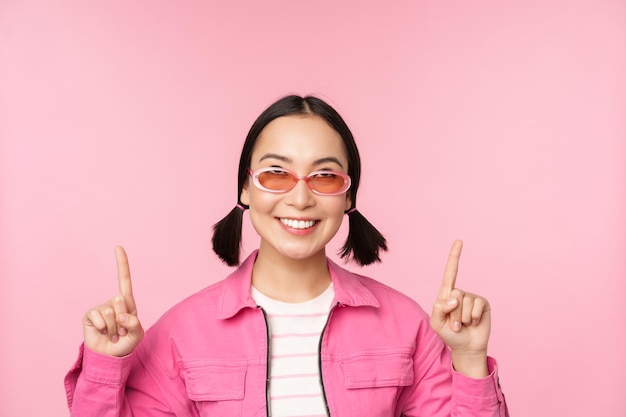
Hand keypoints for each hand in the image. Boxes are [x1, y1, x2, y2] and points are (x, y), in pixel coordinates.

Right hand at [82, 246, 143, 356]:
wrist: (109, 356)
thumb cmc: (125, 343)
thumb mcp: (136, 335)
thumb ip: (134, 325)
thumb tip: (122, 315)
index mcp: (127, 303)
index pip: (124, 280)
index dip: (122, 264)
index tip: (118, 247)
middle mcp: (113, 302)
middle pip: (121, 301)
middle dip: (123, 321)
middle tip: (120, 331)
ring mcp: (101, 307)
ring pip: (111, 312)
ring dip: (114, 328)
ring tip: (113, 334)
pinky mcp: (90, 315)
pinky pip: (99, 318)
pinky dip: (103, 329)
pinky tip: (102, 333)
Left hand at [430, 240, 490, 376]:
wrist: (466, 347)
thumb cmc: (449, 334)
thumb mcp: (436, 323)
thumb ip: (438, 308)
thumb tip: (454, 297)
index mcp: (446, 294)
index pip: (450, 272)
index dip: (454, 257)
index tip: (459, 241)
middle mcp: (459, 293)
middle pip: (454, 295)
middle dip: (453, 314)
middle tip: (455, 325)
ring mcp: (472, 298)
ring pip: (465, 303)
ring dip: (463, 318)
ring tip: (463, 324)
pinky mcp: (483, 304)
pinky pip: (477, 306)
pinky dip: (473, 317)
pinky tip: (474, 323)